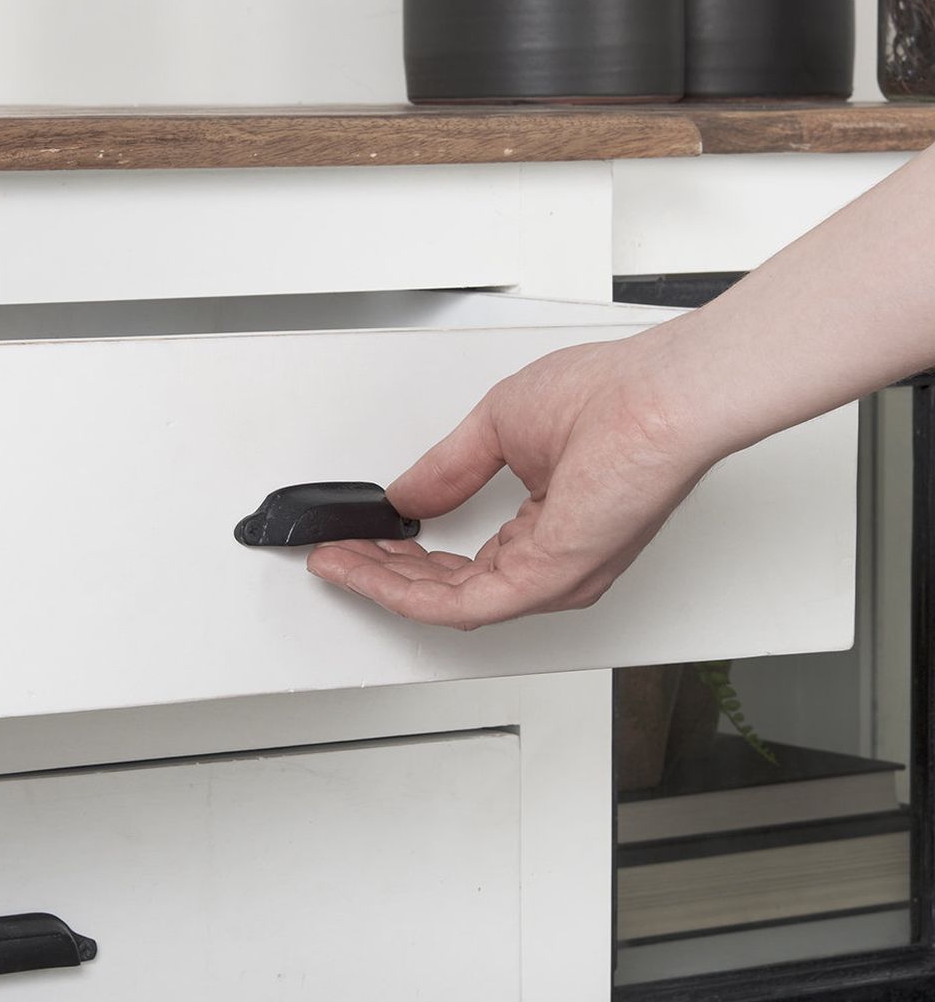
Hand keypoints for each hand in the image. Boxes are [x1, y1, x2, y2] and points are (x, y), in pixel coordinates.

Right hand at [304, 333, 713, 629]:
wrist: (660, 396)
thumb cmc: (617, 398)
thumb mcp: (499, 428)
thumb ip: (447, 471)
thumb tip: (406, 496)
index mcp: (553, 527)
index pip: (468, 561)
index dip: (405, 553)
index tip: (361, 538)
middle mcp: (556, 562)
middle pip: (450, 590)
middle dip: (384, 572)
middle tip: (340, 554)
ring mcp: (554, 575)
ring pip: (448, 604)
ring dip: (384, 584)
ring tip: (342, 561)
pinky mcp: (549, 578)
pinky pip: (461, 604)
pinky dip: (402, 591)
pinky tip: (368, 569)